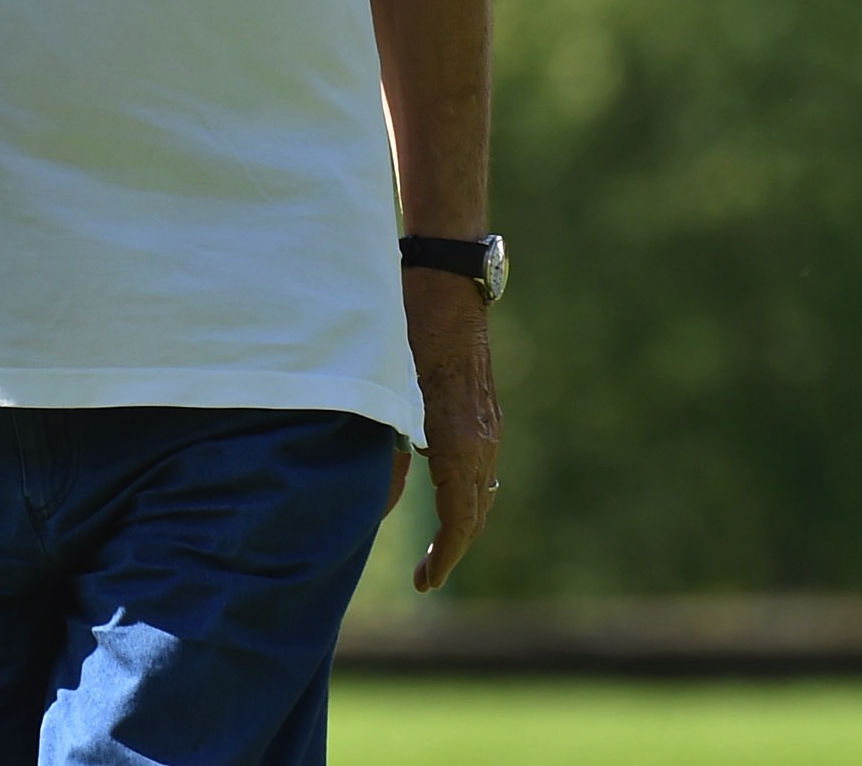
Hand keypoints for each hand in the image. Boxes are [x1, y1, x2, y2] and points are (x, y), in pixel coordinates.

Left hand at [396, 267, 500, 590]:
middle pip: (475, 512)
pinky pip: (479, 465)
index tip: (426, 583)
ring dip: (460, 521)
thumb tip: (372, 504)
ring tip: (435, 547)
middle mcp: (483, 437)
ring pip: (480, 489)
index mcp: (459, 439)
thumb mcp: (383, 387)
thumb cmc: (406, 324)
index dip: (445, 557)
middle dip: (453, 549)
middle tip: (425, 577)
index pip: (460, 518)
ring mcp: (488, 422)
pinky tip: (441, 492)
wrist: (447, 278)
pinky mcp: (483, 408)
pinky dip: (464, 490)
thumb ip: (380, 448)